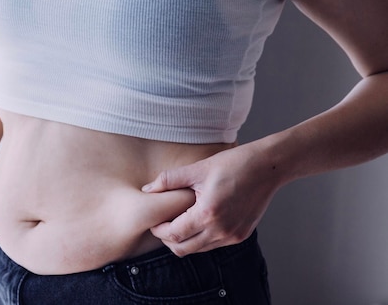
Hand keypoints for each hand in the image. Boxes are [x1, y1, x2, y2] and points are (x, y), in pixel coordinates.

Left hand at [142, 144, 283, 256]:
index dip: (159, 230)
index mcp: (207, 214)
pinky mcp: (240, 236)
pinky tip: (197, 221)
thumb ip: (168, 180)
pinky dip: (201, 238)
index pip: (173, 235)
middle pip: (183, 249)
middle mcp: (221, 230)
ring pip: (198, 249)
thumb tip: (147, 189)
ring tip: (179, 221)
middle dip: (168, 239)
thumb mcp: (197, 169)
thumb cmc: (233, 164)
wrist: (268, 166)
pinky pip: (213, 245)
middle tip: (163, 224)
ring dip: (185, 240)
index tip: (154, 221)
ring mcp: (232, 236)